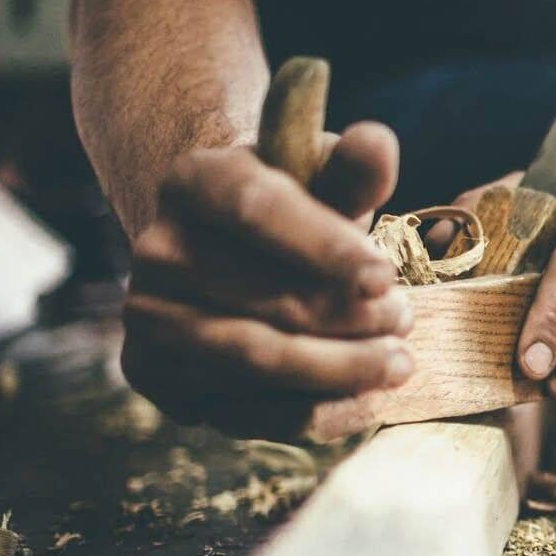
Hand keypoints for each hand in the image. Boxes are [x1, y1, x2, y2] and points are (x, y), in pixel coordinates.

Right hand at [121, 123, 413, 438]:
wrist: (231, 253)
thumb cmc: (295, 213)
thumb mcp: (324, 180)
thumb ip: (354, 168)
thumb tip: (376, 142)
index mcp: (194, 180)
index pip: (258, 210)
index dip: (326, 248)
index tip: (386, 277)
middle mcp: (156, 250)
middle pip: (266, 297)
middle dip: (351, 316)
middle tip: (406, 319)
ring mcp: (149, 318)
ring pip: (258, 359)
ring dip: (342, 368)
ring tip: (399, 360)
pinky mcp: (157, 377)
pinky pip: (246, 413)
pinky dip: (317, 413)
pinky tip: (368, 399)